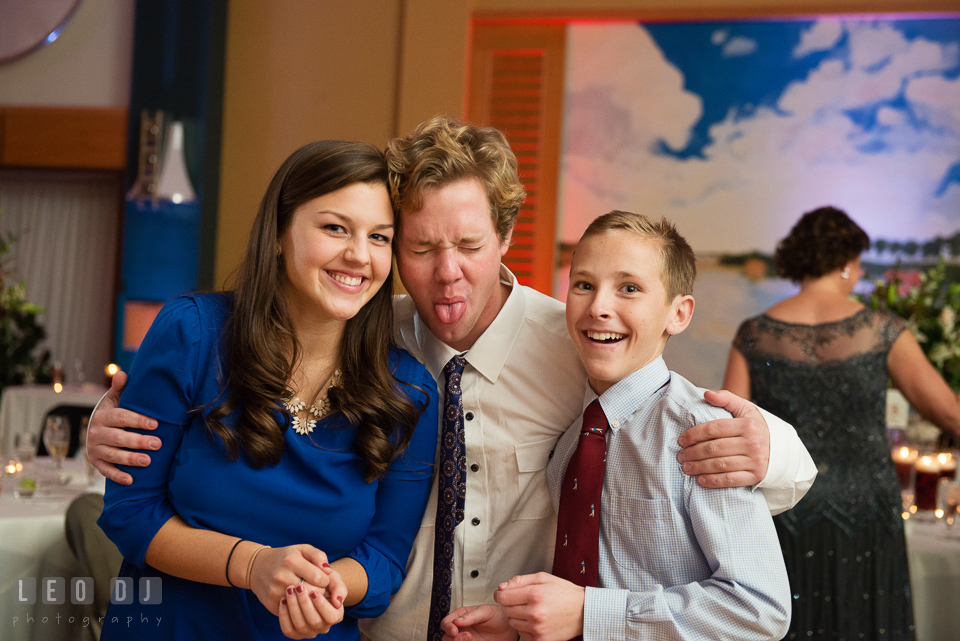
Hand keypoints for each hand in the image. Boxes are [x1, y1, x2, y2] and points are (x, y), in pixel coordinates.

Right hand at [87, 370, 160, 484]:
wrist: (95, 429)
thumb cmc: (113, 413)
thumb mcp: (115, 399)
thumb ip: (120, 388)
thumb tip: (121, 374)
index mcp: (103, 416)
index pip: (121, 418)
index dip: (137, 420)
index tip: (155, 424)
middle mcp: (96, 433)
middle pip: (118, 438)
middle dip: (138, 441)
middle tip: (158, 444)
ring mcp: (95, 449)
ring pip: (113, 455)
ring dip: (130, 459)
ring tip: (148, 461)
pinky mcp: (96, 462)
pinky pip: (106, 471)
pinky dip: (117, 476)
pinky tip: (131, 480)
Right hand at [250, 545, 346, 615]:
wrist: (257, 567)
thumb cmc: (285, 557)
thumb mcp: (302, 549)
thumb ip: (318, 556)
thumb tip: (328, 571)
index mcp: (291, 561)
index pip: (319, 578)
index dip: (325, 580)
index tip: (322, 579)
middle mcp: (281, 576)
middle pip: (312, 593)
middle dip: (320, 592)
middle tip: (318, 588)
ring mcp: (275, 592)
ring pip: (302, 604)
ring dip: (310, 601)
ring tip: (309, 593)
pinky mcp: (271, 604)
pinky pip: (292, 611)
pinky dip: (298, 607)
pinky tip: (298, 599)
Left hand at [278, 574, 344, 638]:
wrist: (311, 584)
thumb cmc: (325, 581)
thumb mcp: (335, 580)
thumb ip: (339, 588)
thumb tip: (338, 602)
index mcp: (336, 615)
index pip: (331, 616)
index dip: (322, 605)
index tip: (314, 591)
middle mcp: (323, 627)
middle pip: (314, 621)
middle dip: (305, 603)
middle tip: (298, 587)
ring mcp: (309, 632)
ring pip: (300, 626)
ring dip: (293, 607)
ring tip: (290, 590)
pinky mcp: (295, 632)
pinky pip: (288, 630)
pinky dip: (284, 615)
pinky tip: (283, 600)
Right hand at [441, 604, 517, 640]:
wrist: (510, 628)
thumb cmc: (499, 616)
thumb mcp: (486, 612)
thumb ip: (471, 616)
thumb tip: (457, 621)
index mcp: (461, 617)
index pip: (446, 622)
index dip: (448, 627)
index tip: (454, 630)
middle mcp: (462, 629)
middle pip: (446, 637)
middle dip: (454, 638)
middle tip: (467, 636)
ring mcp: (467, 640)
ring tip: (471, 639)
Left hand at [493, 573, 583, 640]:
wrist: (583, 611)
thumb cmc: (564, 593)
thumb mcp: (543, 578)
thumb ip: (520, 580)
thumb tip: (501, 587)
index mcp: (535, 594)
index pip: (504, 597)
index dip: (500, 594)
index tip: (503, 593)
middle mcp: (535, 613)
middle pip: (506, 610)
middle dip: (509, 604)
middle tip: (520, 600)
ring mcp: (538, 628)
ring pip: (512, 622)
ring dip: (516, 616)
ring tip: (529, 610)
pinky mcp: (541, 640)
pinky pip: (522, 633)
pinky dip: (525, 627)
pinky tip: (535, 620)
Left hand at [676, 389, 769, 487]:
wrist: (782, 449)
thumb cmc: (757, 427)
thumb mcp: (746, 408)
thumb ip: (726, 398)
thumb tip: (707, 394)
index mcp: (747, 425)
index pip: (714, 429)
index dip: (694, 434)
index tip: (681, 440)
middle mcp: (752, 443)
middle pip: (714, 448)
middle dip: (693, 452)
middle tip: (680, 455)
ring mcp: (755, 461)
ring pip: (720, 465)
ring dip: (699, 467)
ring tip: (686, 467)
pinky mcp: (756, 476)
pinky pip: (731, 480)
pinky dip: (714, 481)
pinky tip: (701, 480)